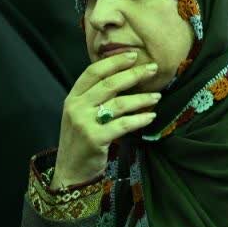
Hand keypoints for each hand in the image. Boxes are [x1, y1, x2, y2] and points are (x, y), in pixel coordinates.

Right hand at [53, 51, 161, 187]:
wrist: (70, 171)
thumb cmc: (81, 141)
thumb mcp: (80, 115)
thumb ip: (95, 98)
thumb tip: (124, 79)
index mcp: (73, 97)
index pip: (93, 72)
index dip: (114, 62)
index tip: (133, 55)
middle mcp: (76, 107)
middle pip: (109, 84)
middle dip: (134, 74)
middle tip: (152, 69)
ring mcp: (84, 123)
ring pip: (119, 103)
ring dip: (141, 98)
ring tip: (156, 97)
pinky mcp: (95, 138)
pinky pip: (123, 124)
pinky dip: (139, 119)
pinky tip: (150, 116)